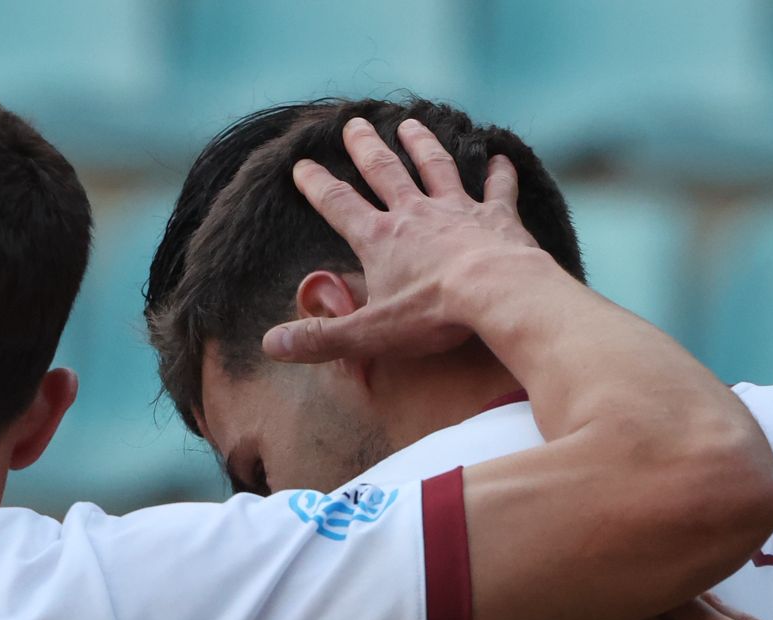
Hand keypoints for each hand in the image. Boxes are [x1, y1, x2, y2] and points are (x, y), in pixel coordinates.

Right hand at [264, 117, 545, 363]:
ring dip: (422, 144)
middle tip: (354, 123)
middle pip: (384, 171)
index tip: (302, 165)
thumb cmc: (433, 314)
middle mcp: (414, 213)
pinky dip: (499, 172)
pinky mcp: (497, 216)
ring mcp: (457, 209)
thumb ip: (322, 337)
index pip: (339, 205)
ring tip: (410, 124)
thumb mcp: (369, 333)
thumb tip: (272, 344)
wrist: (496, 293)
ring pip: (435, 167)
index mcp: (379, 239)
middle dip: (366, 148)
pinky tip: (500, 156)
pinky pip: (498, 188)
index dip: (317, 185)